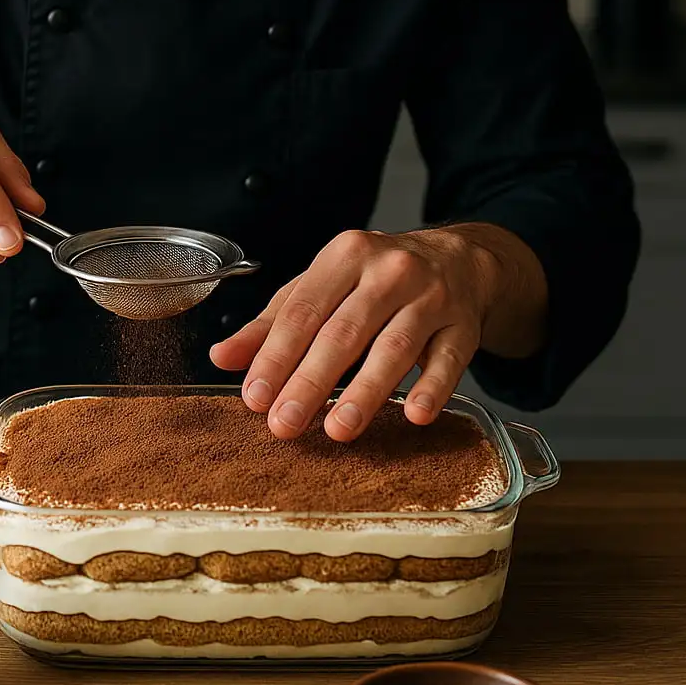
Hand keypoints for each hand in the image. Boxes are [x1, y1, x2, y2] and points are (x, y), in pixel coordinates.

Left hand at [210, 225, 545, 440]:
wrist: (458, 259)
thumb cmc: (374, 278)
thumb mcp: (321, 285)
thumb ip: (272, 323)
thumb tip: (222, 358)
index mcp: (345, 255)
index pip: (304, 308)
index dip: (277, 354)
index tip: (254, 396)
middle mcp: (390, 269)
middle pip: (344, 331)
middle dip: (310, 381)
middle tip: (283, 424)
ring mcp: (431, 296)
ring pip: (394, 346)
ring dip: (365, 390)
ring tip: (337, 429)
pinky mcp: (463, 326)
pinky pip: (448, 359)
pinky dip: (432, 387)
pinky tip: (414, 415)